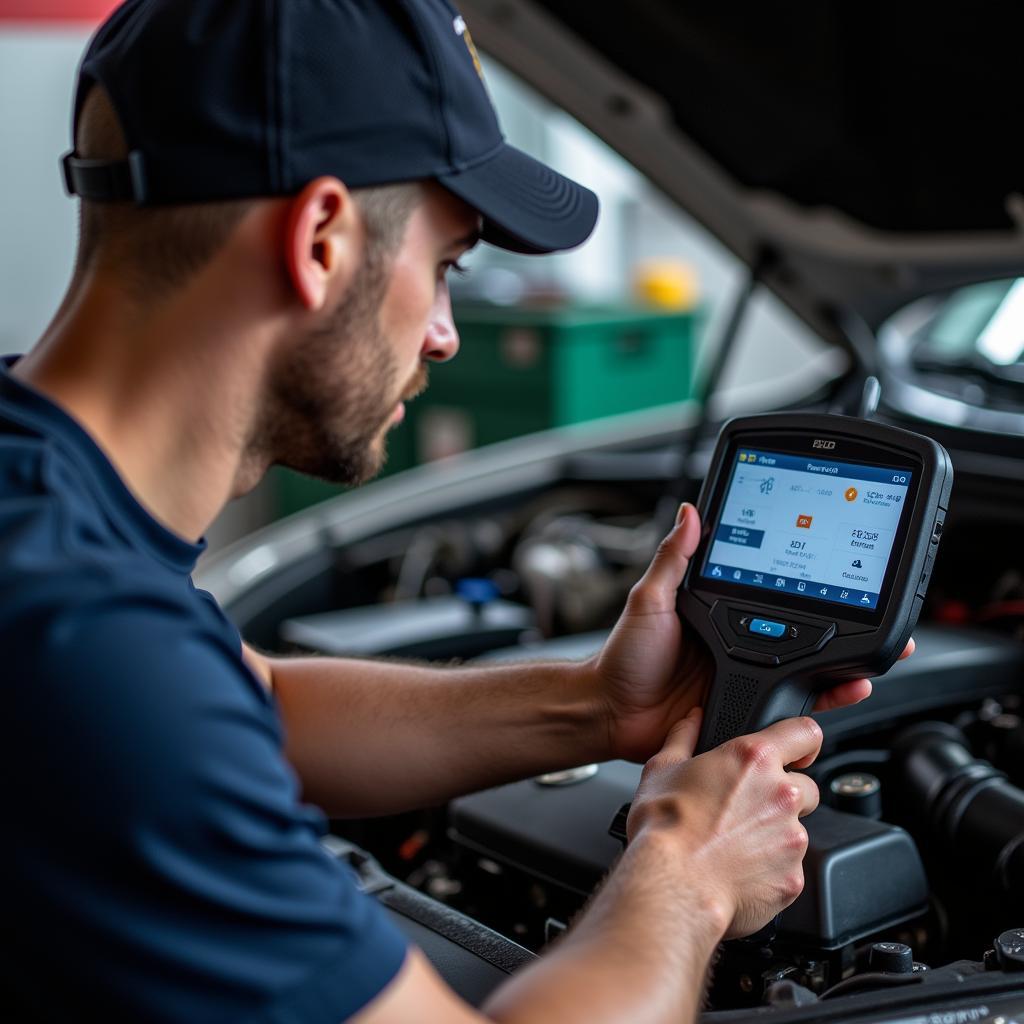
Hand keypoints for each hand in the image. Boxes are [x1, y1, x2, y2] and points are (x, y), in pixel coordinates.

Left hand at [593, 503, 912, 761]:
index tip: (841, 565)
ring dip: (848, 662)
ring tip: (880, 655)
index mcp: (725, 607)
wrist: (613, 713)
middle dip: (849, 620)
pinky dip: (827, 698)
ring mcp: (749, 671)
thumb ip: (674, 560)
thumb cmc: (625, 657)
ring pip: (811, 665)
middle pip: (807, 627)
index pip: (777, 586)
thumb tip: (690, 512)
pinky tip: (848, 689)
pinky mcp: (749, 705)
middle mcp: (744, 637)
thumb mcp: (650, 600)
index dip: (811, 578)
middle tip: (882, 610)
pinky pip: (796, 702)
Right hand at [627, 710, 821, 938]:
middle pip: (806, 788)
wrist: (671, 886)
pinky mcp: (793, 878)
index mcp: (753, 759)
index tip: (798, 751)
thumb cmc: (664, 828)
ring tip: (733, 847)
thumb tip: (691, 720)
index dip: (803, 741)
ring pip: (795, 832)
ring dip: (774, 836)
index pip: (804, 733)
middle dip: (783, 796)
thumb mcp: (662, 769)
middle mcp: (781, 794)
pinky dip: (769, 871)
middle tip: (746, 811)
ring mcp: (792, 838)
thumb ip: (683, 737)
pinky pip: (789, 870)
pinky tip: (738, 872)